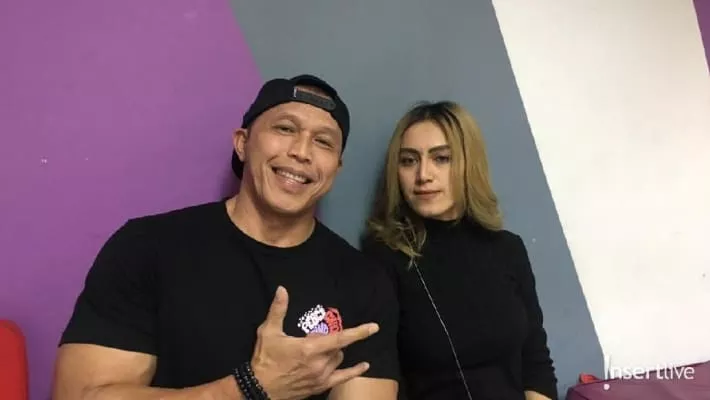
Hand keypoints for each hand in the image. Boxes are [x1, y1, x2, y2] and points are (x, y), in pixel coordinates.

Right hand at [250, 286, 378, 399]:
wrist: (259, 389)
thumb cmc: (264, 360)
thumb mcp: (268, 332)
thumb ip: (278, 310)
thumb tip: (282, 290)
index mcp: (309, 349)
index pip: (340, 339)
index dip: (359, 332)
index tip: (374, 327)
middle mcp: (319, 364)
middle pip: (338, 348)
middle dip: (330, 340)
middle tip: (314, 339)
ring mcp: (321, 377)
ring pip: (338, 360)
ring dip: (334, 353)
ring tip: (318, 351)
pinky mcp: (319, 387)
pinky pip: (342, 378)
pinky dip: (354, 371)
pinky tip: (364, 366)